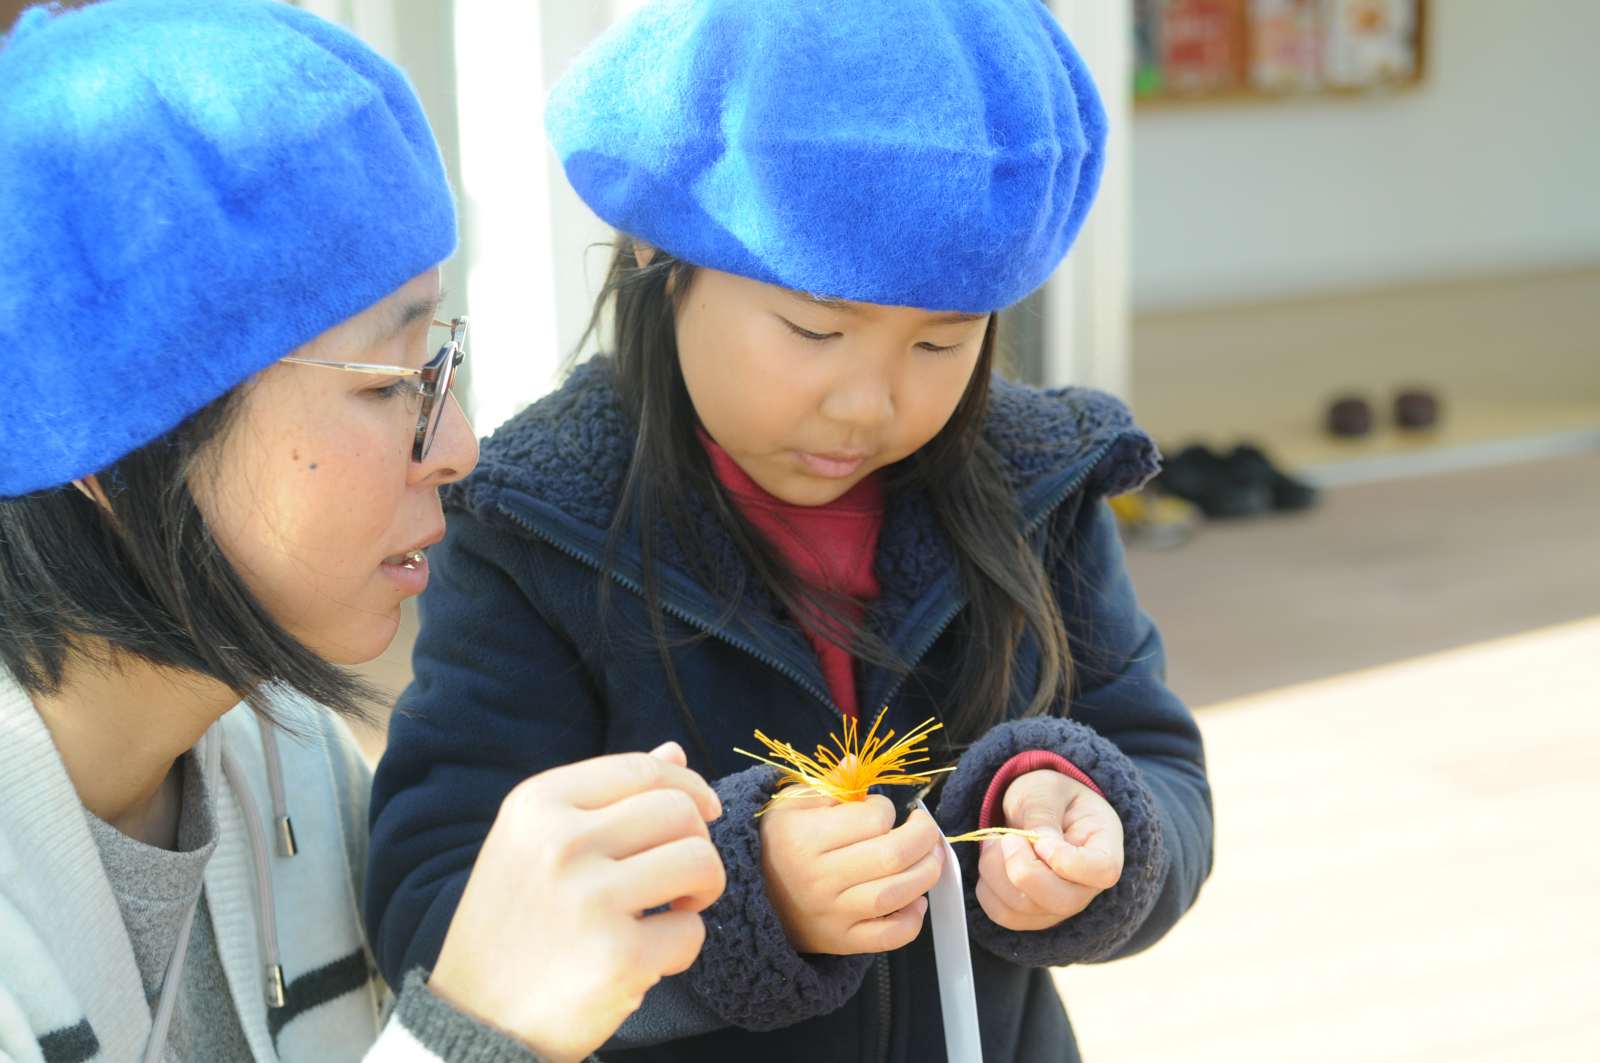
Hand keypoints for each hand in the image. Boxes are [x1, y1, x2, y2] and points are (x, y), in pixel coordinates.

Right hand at [428, 742, 725, 1062]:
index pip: (645, 770)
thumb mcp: (536, 845)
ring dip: (702, 890)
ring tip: (672, 910)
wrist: (474, 1021)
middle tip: (679, 879)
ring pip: (700, 862)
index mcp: (537, 804)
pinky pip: (693, 932)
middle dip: (698, 843)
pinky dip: (680, 950)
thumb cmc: (515, 926)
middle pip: (681, 812)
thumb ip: (604, 797)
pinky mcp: (619, 957)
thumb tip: (673, 751)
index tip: (704, 811)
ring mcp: (589, 900)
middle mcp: (560, 843)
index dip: (690, 786)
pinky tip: (644, 959)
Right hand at [760, 791, 943, 954]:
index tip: (881, 809)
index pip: (871, 819)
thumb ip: (829, 784)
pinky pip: (887, 937)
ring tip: (932, 857)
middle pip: (891, 856)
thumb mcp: (791, 805)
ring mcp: (831, 914)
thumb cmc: (776, 845)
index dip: (887, 808)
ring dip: (927, 873)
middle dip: (923, 837)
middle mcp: (817, 878)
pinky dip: (912, 922)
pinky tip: (917, 902)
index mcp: (803, 837)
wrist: (750, 898)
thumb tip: (856, 762)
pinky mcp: (840, 941)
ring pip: (895, 895)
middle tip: (925, 828)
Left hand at [975, 769, 1122, 931]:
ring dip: (997, 874)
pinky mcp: (1034, 912)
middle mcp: (1088, 884)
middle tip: (1007, 838)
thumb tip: (1038, 841)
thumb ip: (1044, 812)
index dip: (1068, 863)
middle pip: (1063, 901)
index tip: (1041, 841)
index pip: (1103, 872)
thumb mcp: (1046, 788)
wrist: (1034, 806)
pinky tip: (992, 860)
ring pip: (1027, 910)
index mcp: (1104, 846)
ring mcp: (1062, 903)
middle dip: (1023, 871)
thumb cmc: (1048, 795)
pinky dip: (987, 889)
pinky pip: (1006, 915)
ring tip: (996, 842)